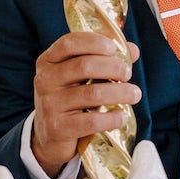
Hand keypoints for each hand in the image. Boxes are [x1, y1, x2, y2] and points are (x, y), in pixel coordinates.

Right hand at [31, 33, 139, 176]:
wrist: (49, 136)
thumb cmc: (71, 99)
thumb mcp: (81, 77)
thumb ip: (105, 60)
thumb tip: (133, 50)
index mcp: (48, 61)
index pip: (69, 43)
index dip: (94, 41)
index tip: (113, 48)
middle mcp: (45, 80)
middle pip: (84, 66)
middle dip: (113, 67)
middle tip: (127, 74)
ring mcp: (49, 104)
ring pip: (93, 94)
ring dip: (121, 92)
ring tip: (134, 94)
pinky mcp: (58, 128)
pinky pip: (92, 121)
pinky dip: (113, 118)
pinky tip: (122, 116)